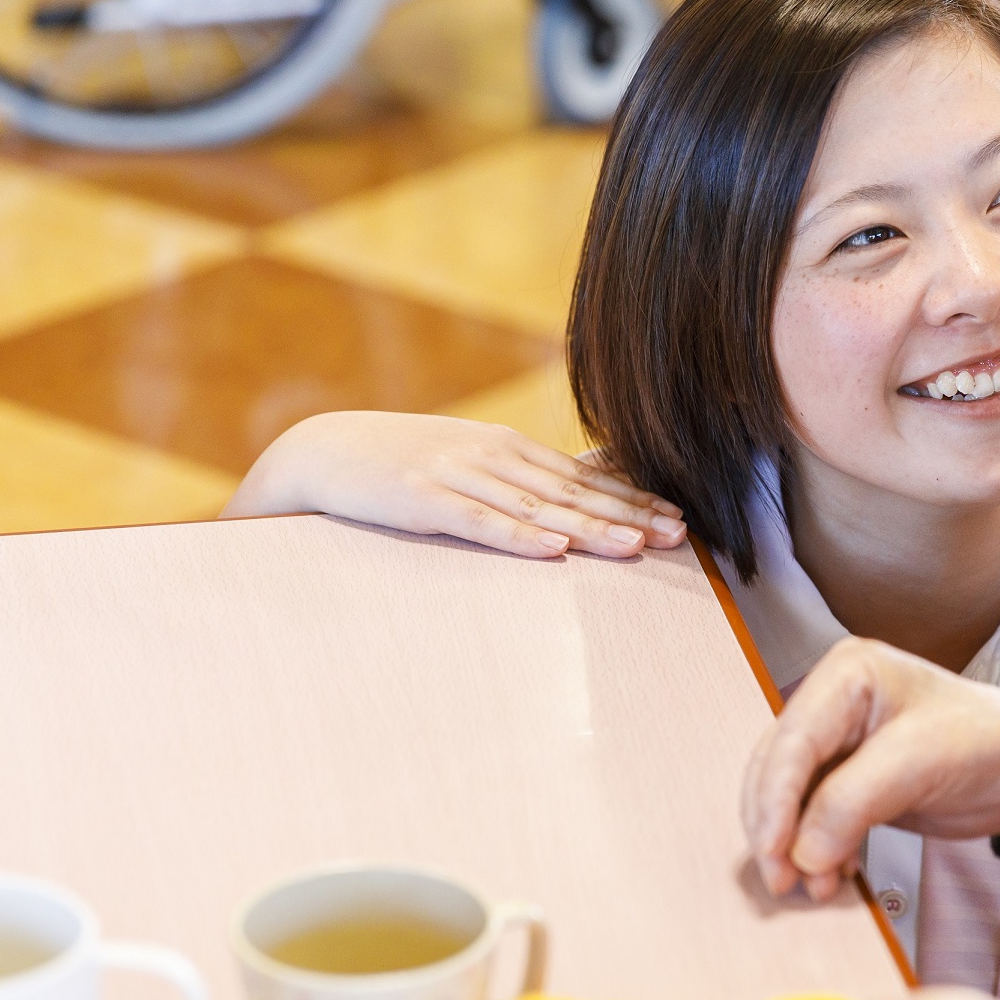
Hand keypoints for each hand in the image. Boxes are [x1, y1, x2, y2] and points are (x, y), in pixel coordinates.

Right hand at [223, 411, 685, 559]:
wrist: (320, 451)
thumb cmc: (398, 463)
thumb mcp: (465, 461)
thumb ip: (515, 478)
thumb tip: (569, 500)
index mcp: (505, 447)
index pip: (582, 476)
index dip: (632, 497)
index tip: (679, 517)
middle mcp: (490, 456)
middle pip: (572, 492)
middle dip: (629, 513)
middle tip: (678, 534)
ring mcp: (456, 475)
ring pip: (536, 507)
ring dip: (588, 528)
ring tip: (635, 547)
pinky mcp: (421, 500)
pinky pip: (477, 522)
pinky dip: (517, 536)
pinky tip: (551, 551)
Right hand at [743, 637, 999, 902]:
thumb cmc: (989, 742)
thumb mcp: (921, 761)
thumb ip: (852, 803)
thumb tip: (802, 853)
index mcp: (848, 675)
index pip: (792, 738)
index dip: (774, 798)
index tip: (774, 849)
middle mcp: (834, 704)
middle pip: (778, 770)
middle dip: (777, 828)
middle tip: (785, 880)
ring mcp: (839, 745)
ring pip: (789, 800)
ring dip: (793, 846)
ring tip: (815, 887)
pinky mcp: (849, 783)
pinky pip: (811, 819)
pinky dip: (814, 851)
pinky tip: (832, 875)